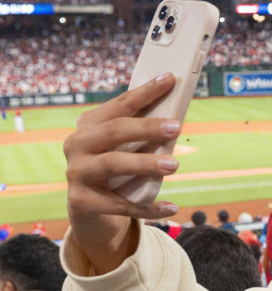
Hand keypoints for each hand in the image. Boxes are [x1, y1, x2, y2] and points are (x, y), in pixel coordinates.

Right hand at [64, 73, 181, 273]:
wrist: (88, 210)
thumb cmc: (114, 171)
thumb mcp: (123, 149)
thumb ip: (140, 135)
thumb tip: (177, 117)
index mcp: (89, 125)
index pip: (120, 105)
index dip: (145, 92)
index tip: (170, 80)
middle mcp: (77, 144)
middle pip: (114, 131)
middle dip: (146, 128)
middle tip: (176, 127)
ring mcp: (76, 173)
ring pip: (113, 164)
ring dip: (145, 164)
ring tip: (174, 165)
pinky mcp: (81, 201)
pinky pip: (120, 205)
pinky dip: (148, 207)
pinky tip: (171, 207)